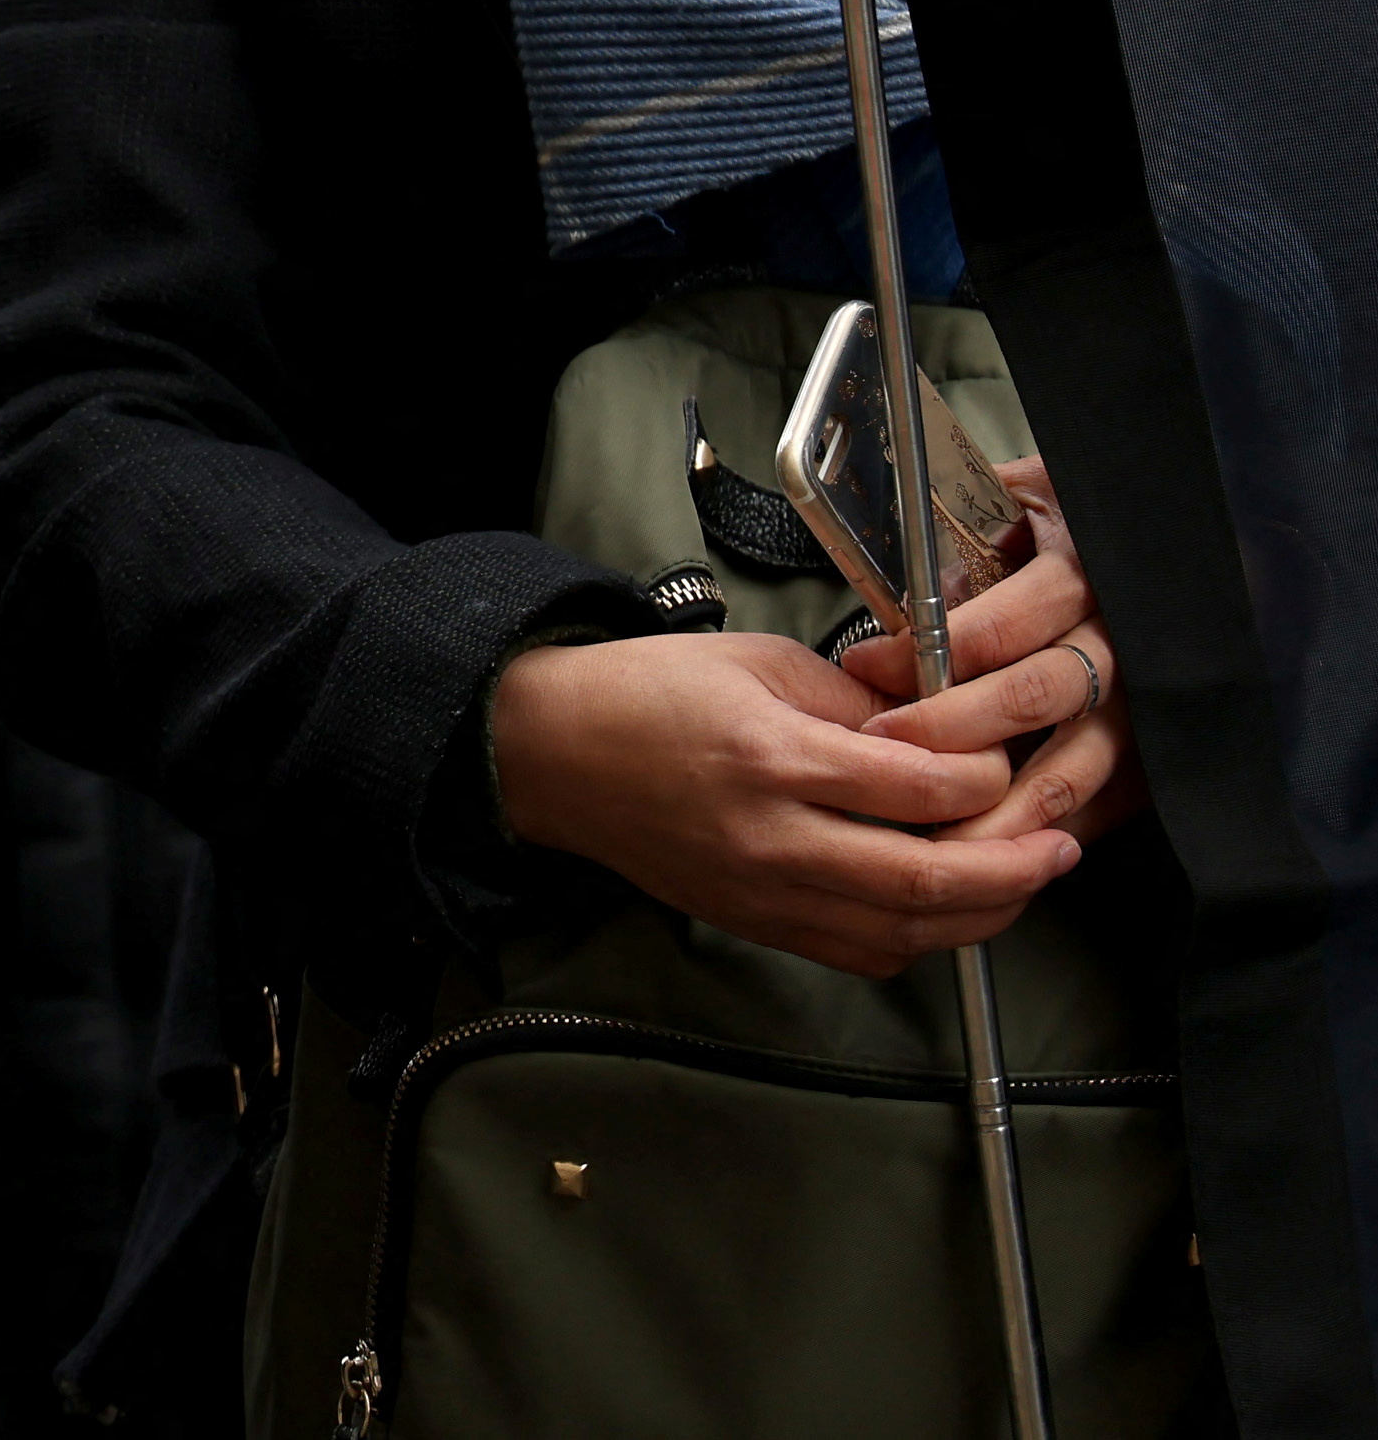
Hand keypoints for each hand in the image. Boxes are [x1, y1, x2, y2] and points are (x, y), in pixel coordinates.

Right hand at [489, 631, 1066, 975]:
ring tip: (1020, 885)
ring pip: (902, 934)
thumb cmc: (649, 692)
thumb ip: (854, 704)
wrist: (553, 752)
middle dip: (1014, 870)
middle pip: (926, 881)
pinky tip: (943, 910)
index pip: (920, 788)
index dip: (984, 779)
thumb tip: (935, 737)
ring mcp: (762, 892)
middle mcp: (773, 837)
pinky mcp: (753, 923)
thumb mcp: (758, 662)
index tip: (1003, 762)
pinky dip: (917, 940)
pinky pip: (858, 952)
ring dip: (979, 917)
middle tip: (1061, 849)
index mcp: (774, 756)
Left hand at [842, 458, 1146, 849]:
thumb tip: (885, 609)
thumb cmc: (1052, 527)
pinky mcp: (1156, 750)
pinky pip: (1108, 803)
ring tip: (935, 835)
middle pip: (1037, 696)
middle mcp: (1119, 639)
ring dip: (1002, 806)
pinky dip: (1050, 832)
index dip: (931, 651)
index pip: (1000, 624)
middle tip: (885, 746)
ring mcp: (1145, 700)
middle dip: (953, 730)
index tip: (866, 662)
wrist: (1150, 534)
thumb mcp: (1004, 507)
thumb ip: (954, 549)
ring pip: (1077, 766)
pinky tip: (998, 853)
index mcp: (1079, 572)